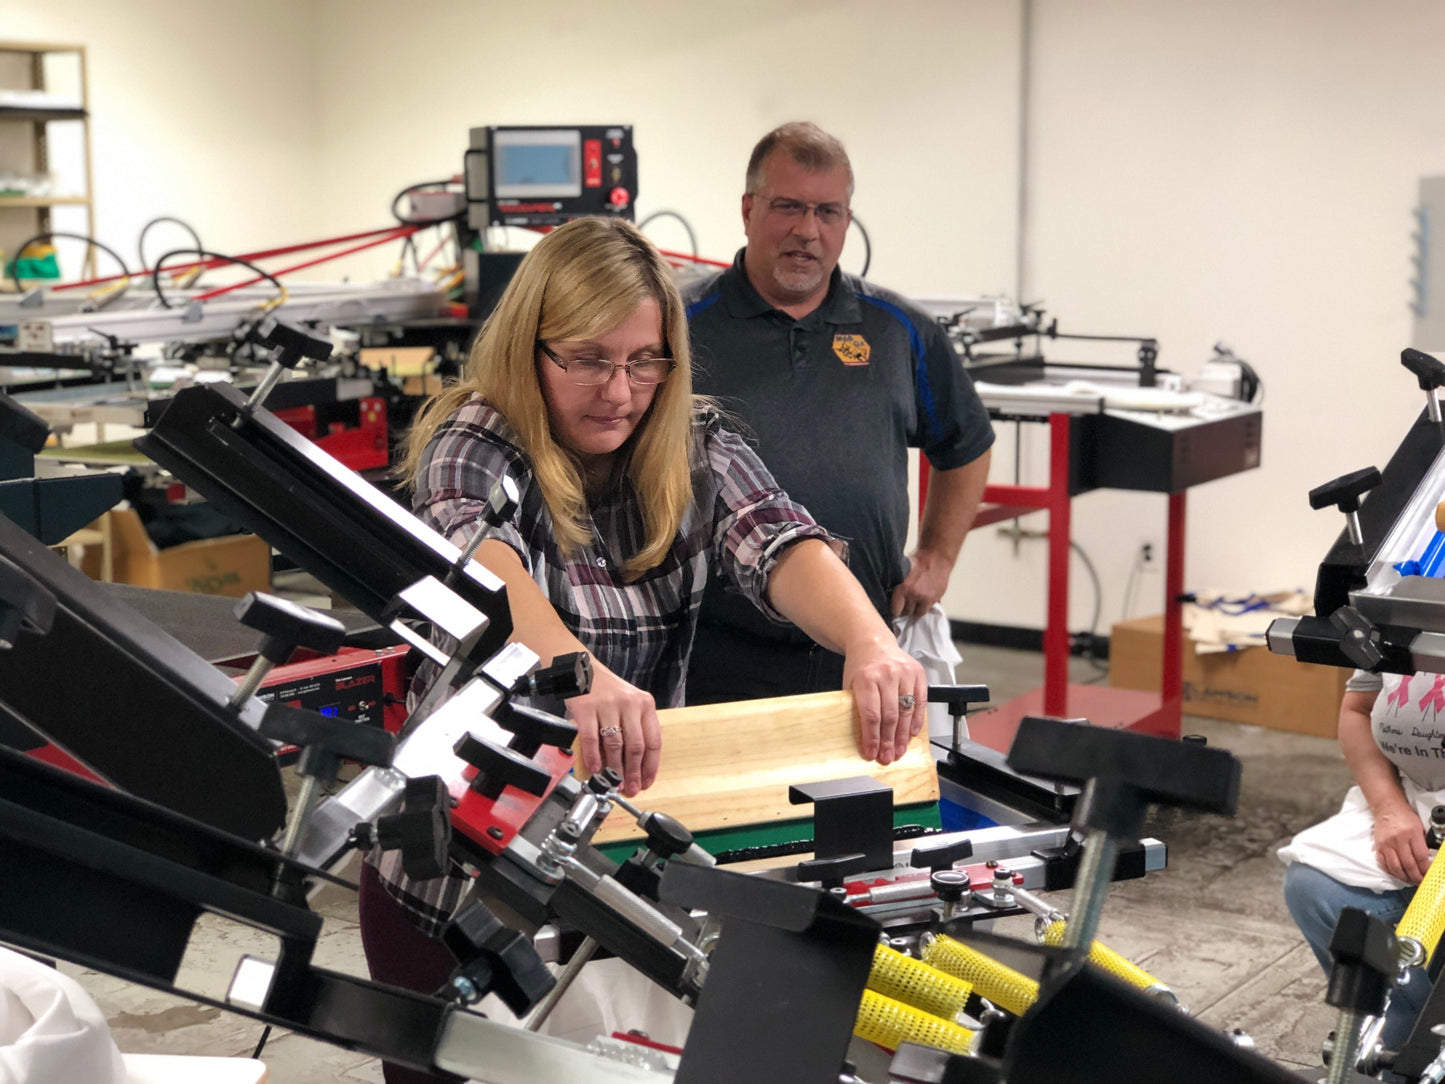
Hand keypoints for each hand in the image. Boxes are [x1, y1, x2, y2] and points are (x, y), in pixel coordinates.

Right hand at [565, 662, 660, 797]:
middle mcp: (629, 704)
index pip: (653, 741)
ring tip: (613, 782)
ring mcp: (608, 705)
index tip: (645, 782)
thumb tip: (634, 767)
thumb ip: (634, 729)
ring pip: (615, 744)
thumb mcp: (628, 704)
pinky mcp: (586, 708)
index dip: (650, 766)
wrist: (582, 669)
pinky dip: (593, 757)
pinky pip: (592, 738)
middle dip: (633, 772)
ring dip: (614, 768)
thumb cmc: (606, 691)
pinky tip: (595, 768)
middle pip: (636, 746)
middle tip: (629, 788)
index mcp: (645, 704)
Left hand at [843, 634, 927, 765]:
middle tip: (888, 756)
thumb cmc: (860, 666)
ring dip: (904, 735)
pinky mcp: (918, 673)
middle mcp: (887, 675)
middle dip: (889, 741)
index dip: (872, 737)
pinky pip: (921, 702)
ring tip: (900, 750)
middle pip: (890, 716)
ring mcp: (905, 673)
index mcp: (866, 678)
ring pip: (907, 711)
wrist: (872, 642)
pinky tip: (912, 734)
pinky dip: (917, 720)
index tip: (871, 753)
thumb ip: (856, 707)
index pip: (871, 714)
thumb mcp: (850, 685)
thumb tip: (864, 737)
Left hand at [890, 548, 950, 620]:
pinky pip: (928, 609)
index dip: (895, 610)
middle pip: (906, 612)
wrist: (936, 556)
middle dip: (904, 610)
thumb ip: (897, 587)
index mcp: (903, 588)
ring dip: (915, 610)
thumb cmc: (917, 562)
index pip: (895, 610)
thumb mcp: (902, 572)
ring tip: (914, 603)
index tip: (895, 609)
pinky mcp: (936, 598)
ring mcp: (926, 597)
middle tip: (904, 605)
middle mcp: (914, 594)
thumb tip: (889, 599)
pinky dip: (925, 606)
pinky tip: (923, 599)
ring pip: (917, 613)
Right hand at [1374, 803, 1430, 883]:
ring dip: (1404, 877)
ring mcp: (1386, 844)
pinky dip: (1391, 872)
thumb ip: (1424, 843)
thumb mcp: (1420, 827)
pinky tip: (1397, 874)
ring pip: (1396, 867)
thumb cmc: (1405, 816)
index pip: (1421, 857)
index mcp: (1412, 833)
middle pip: (1409, 865)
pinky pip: (1384, 864)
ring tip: (1410, 880)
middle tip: (1421, 882)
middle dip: (1417, 877)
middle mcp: (1398, 840)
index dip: (1426, 869)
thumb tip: (1429, 860)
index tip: (1430, 875)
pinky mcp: (1378, 846)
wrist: (1387, 807)